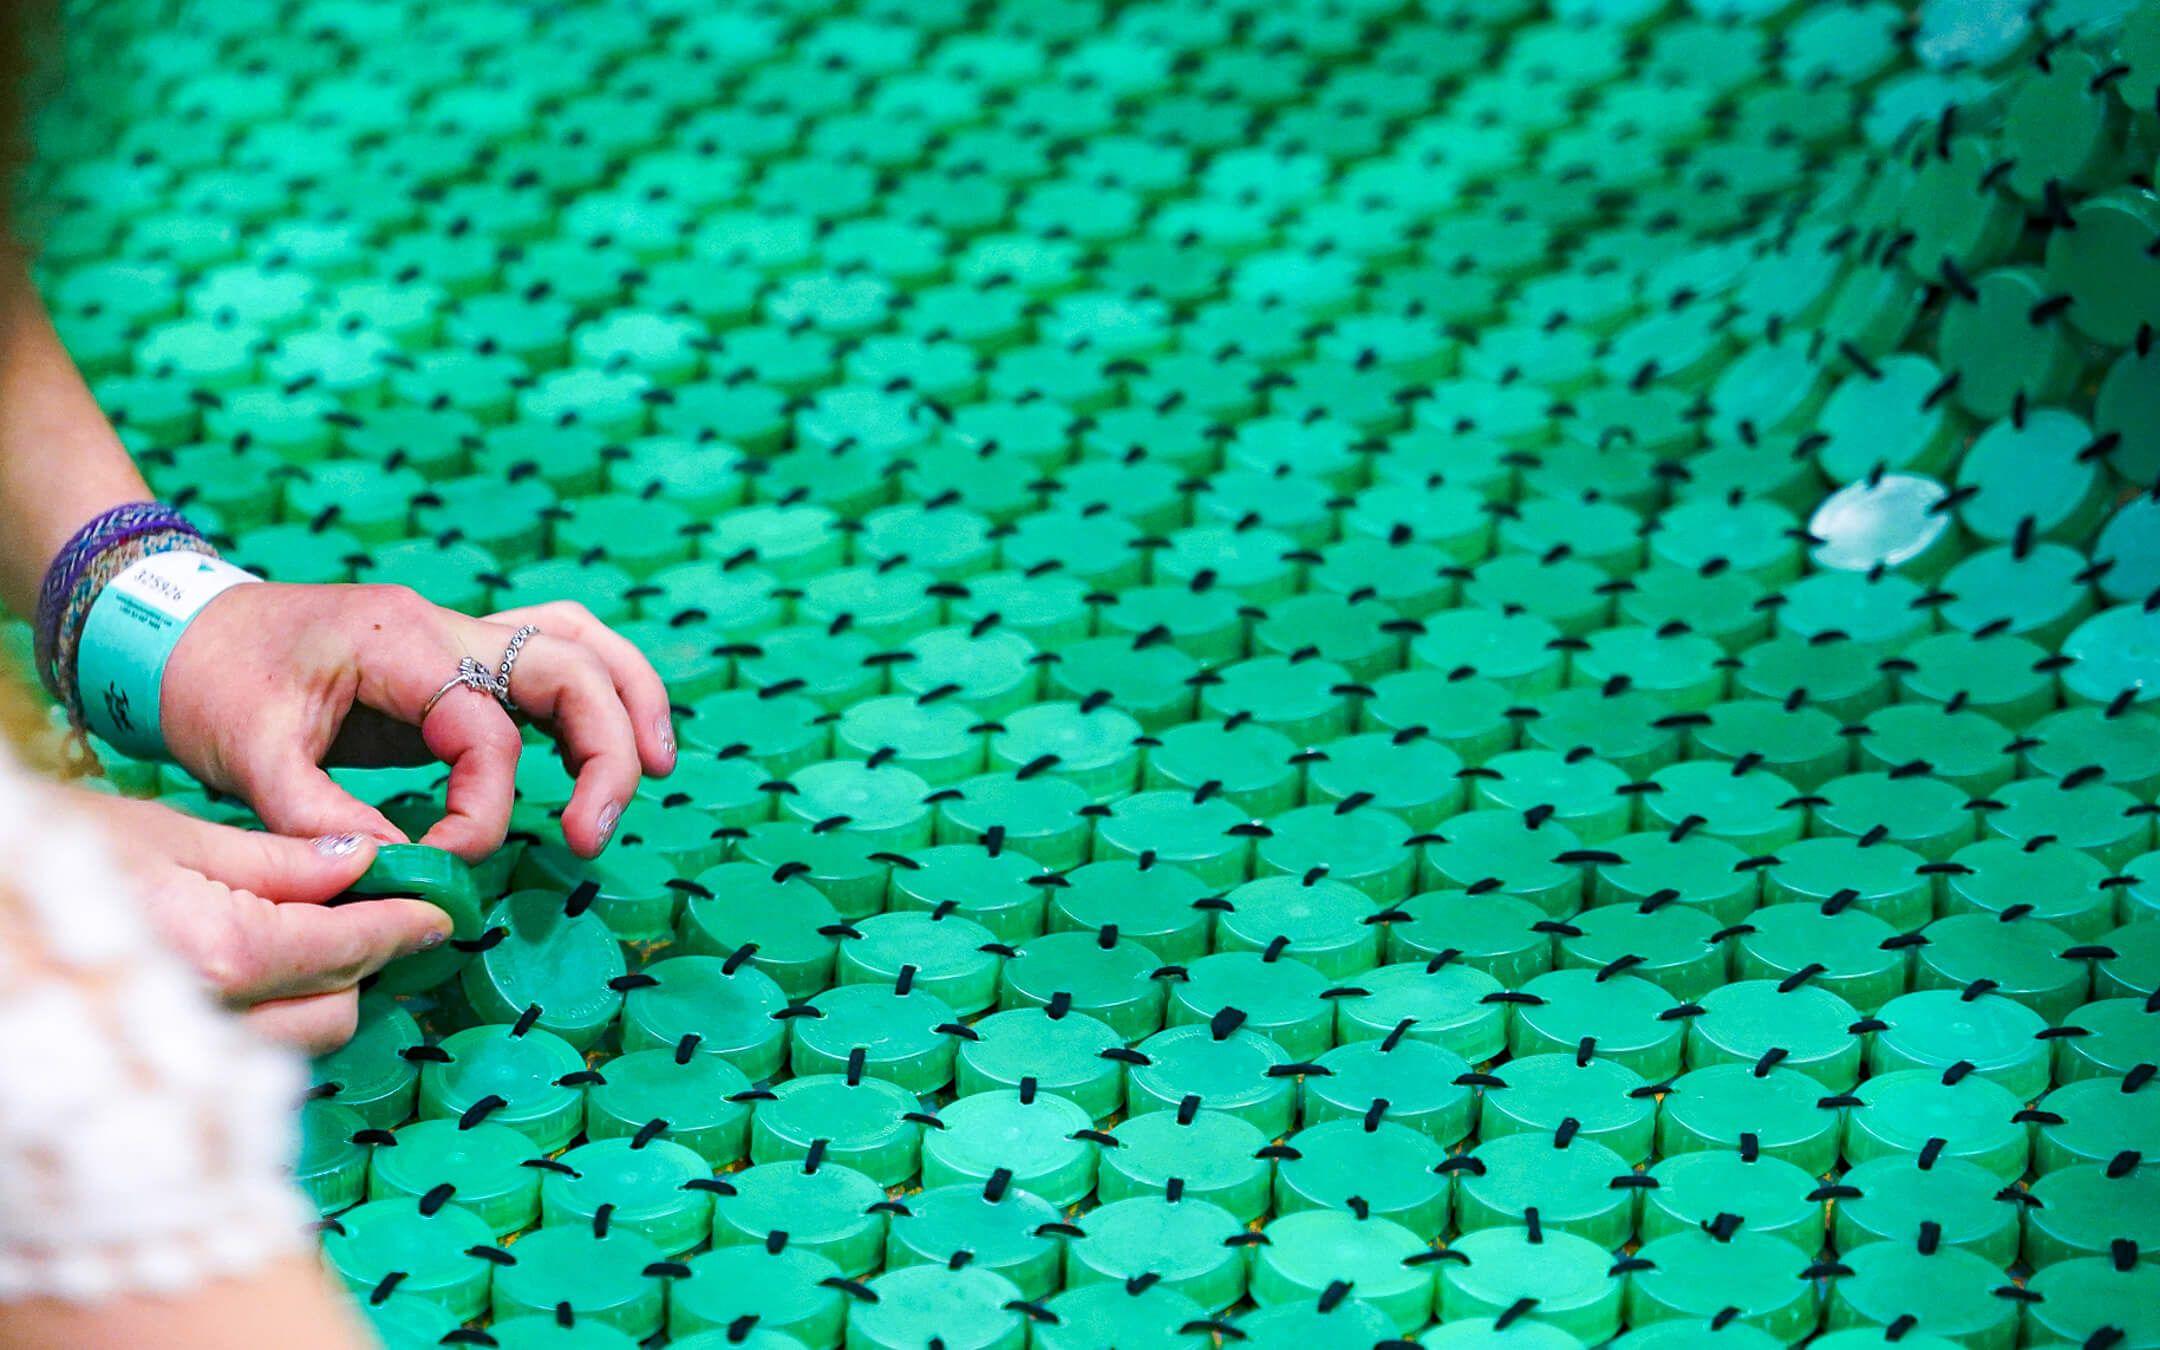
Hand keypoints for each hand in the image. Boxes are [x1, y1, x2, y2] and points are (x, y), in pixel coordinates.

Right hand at [74, 792, 450, 1053]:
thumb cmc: (59, 855)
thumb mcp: (176, 835)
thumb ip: (282, 860)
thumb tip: (364, 861)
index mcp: (224, 952)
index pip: (349, 945)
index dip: (405, 924)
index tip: (442, 910)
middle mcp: (212, 1017)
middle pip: (339, 1006)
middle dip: (363, 959)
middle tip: (369, 910)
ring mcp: (183, 1054)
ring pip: (300, 1041)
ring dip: (323, 994)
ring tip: (307, 938)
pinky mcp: (161, 1072)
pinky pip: (249, 1054)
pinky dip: (273, 1019)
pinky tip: (259, 976)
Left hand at [159, 585, 675, 860]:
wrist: (174, 629)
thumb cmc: (207, 684)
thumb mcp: (247, 759)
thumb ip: (321, 820)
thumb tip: (397, 873)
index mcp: (400, 643)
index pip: (487, 731)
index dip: (484, 810)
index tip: (446, 866)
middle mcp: (446, 626)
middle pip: (571, 669)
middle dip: (605, 752)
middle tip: (589, 835)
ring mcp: (458, 633)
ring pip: (581, 645)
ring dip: (630, 704)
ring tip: (658, 771)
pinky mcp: (457, 657)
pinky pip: (554, 652)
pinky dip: (598, 690)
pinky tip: (620, 738)